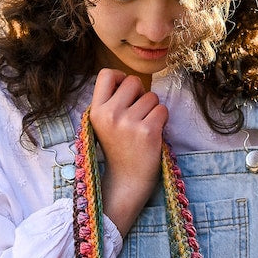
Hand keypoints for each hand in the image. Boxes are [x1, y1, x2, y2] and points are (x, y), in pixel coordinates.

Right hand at [90, 69, 167, 236]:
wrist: (126, 183)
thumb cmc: (118, 151)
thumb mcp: (103, 125)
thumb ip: (111, 102)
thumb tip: (129, 79)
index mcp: (95, 111)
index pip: (106, 74)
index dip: (120, 78)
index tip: (126, 92)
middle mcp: (110, 115)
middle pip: (133, 81)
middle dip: (140, 94)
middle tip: (137, 115)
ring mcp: (129, 123)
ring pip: (152, 97)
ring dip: (153, 110)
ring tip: (143, 129)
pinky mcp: (147, 131)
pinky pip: (162, 110)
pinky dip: (162, 121)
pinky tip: (152, 135)